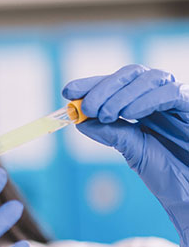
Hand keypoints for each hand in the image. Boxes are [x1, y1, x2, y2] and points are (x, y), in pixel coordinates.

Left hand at [63, 64, 188, 246]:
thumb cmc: (168, 171)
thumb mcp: (133, 151)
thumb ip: (111, 133)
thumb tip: (80, 120)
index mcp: (143, 105)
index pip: (116, 85)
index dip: (92, 84)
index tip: (68, 91)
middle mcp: (161, 97)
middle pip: (131, 74)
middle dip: (104, 87)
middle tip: (87, 106)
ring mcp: (178, 99)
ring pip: (149, 78)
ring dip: (122, 94)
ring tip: (107, 114)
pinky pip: (171, 93)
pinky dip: (147, 100)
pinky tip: (131, 114)